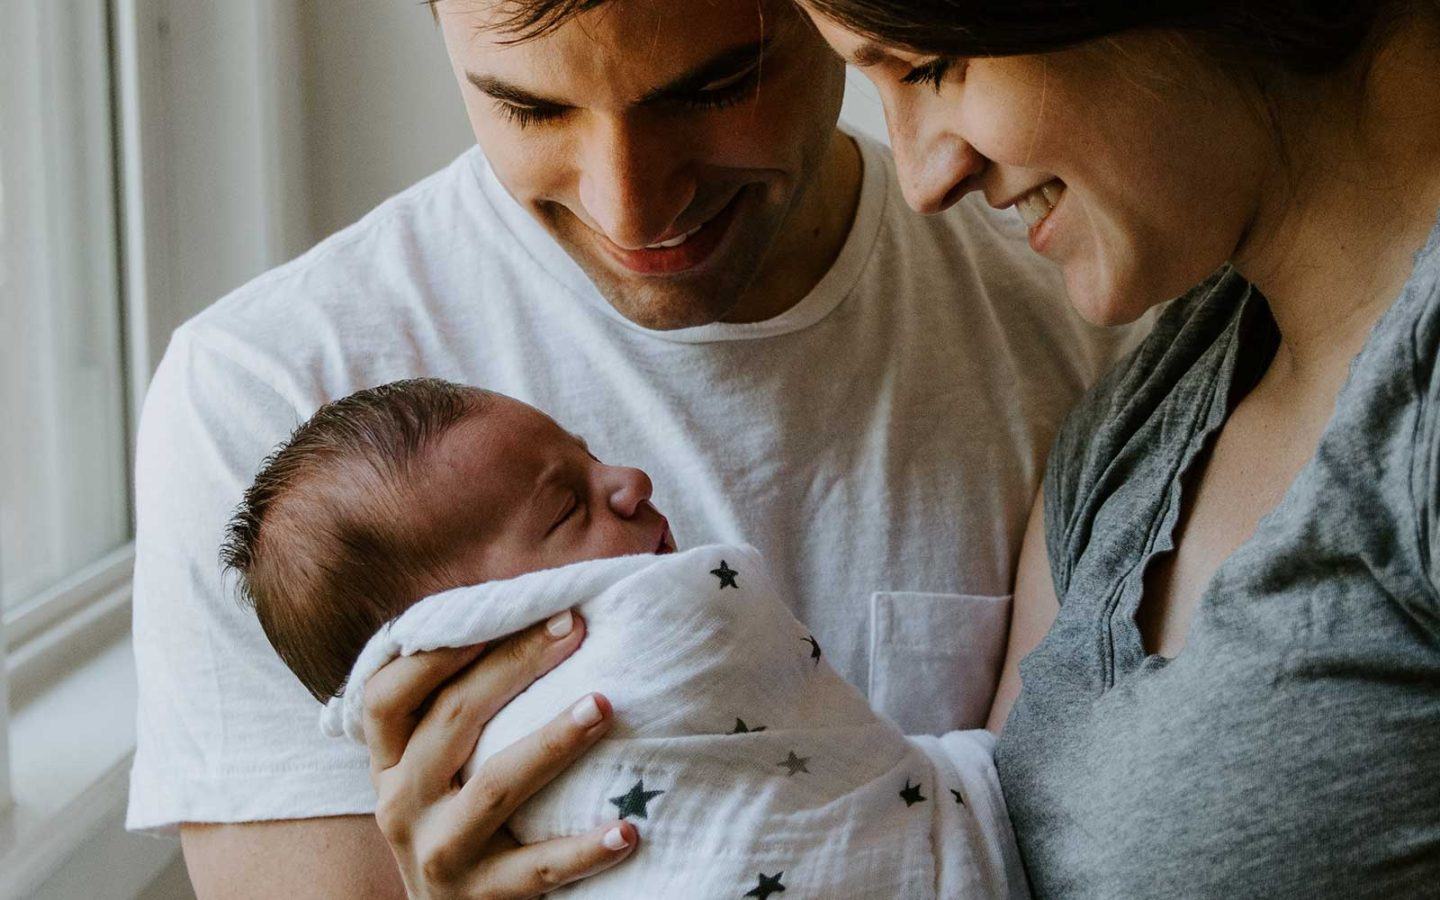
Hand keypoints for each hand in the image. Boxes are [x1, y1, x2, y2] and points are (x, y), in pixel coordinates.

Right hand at [363, 610, 636, 897]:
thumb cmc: (459, 825)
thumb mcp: (435, 774)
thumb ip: (459, 716)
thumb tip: (535, 623)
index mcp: (388, 765)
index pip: (387, 695)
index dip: (440, 650)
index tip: (506, 611)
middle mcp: (401, 805)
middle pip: (452, 720)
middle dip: (514, 666)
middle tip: (573, 629)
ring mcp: (439, 854)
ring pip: (496, 785)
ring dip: (553, 741)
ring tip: (603, 707)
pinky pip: (540, 868)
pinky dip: (586, 848)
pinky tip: (628, 827)